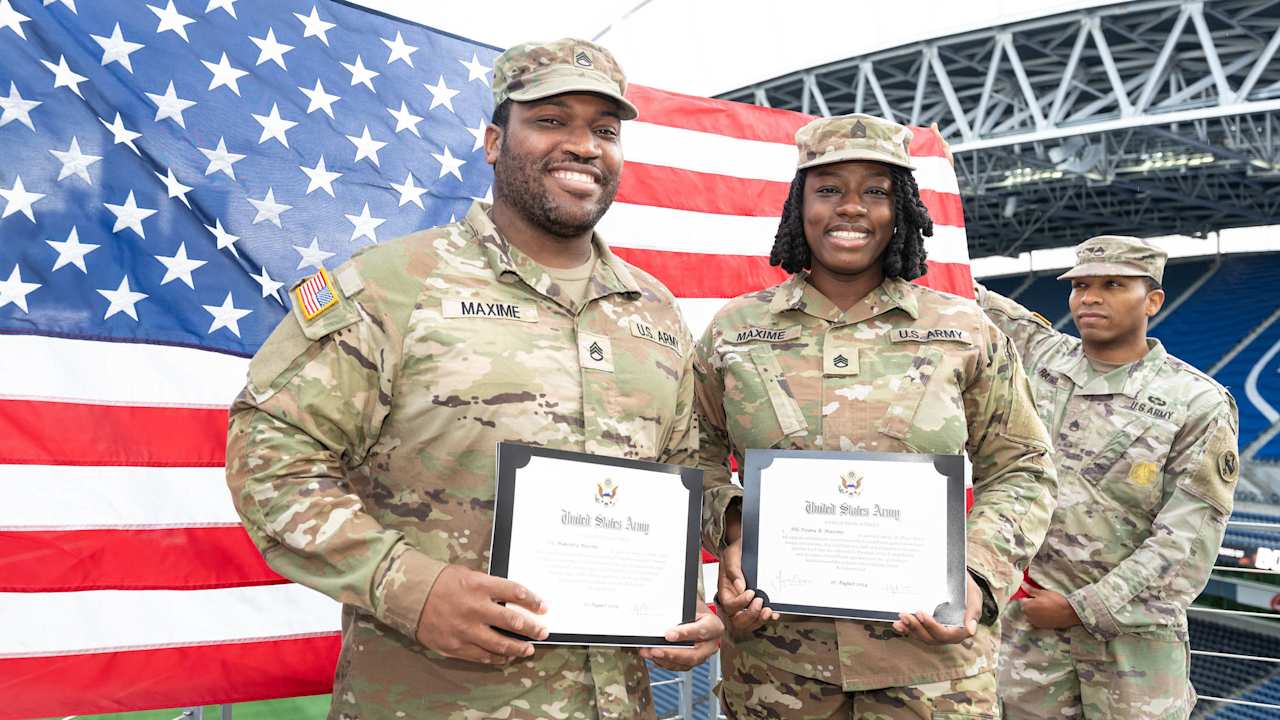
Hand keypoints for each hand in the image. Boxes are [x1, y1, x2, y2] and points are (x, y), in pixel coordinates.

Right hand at [416, 565, 547, 664]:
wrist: (410, 596)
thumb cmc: (440, 582)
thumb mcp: (467, 575)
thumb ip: (489, 587)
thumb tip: (512, 600)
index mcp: (479, 586)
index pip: (514, 592)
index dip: (532, 601)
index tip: (543, 607)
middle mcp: (474, 608)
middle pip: (512, 621)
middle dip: (532, 628)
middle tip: (543, 632)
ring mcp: (465, 630)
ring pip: (500, 644)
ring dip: (518, 648)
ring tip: (529, 649)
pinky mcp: (455, 646)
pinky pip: (482, 656)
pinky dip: (497, 658)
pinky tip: (505, 657)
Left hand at [640, 602, 723, 671]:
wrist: (694, 614)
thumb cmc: (692, 609)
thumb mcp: (689, 604)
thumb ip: (680, 607)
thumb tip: (662, 607)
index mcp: (713, 626)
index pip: (702, 631)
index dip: (686, 634)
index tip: (669, 635)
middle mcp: (710, 643)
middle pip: (695, 654)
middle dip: (673, 654)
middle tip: (656, 650)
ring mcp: (702, 655)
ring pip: (685, 663)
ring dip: (665, 660)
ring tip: (649, 653)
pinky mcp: (691, 661)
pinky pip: (678, 666)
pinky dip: (664, 662)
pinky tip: (653, 656)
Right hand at [717, 539, 776, 638]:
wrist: (744, 549)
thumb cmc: (736, 552)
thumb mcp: (732, 556)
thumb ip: (734, 570)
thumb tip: (740, 586)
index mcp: (725, 591)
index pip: (729, 605)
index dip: (740, 603)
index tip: (751, 592)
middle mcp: (733, 601)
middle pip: (737, 620)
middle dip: (750, 615)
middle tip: (760, 603)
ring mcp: (744, 605)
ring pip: (748, 623)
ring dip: (759, 620)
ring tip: (768, 611)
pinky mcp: (755, 604)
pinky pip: (759, 617)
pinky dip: (767, 618)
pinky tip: (774, 613)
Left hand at [893, 573, 981, 643]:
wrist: (956, 578)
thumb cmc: (966, 587)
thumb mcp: (974, 594)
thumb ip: (973, 610)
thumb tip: (971, 630)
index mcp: (962, 629)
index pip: (946, 635)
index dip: (932, 627)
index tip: (920, 613)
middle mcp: (949, 633)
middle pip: (931, 638)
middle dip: (916, 628)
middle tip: (904, 615)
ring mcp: (937, 631)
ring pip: (922, 636)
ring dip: (910, 629)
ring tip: (900, 618)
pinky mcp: (927, 627)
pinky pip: (916, 632)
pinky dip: (906, 629)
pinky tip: (897, 624)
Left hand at [1019, 584, 1080, 628]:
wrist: (1069, 613)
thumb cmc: (1055, 601)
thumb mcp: (1042, 593)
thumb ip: (1030, 590)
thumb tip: (1022, 585)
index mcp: (1026, 606)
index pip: (1023, 600)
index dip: (1029, 597)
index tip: (1036, 596)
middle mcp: (1028, 616)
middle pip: (1026, 608)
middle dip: (1031, 605)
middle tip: (1042, 601)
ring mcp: (1034, 623)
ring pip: (1031, 615)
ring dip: (1035, 612)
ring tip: (1045, 608)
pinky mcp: (1041, 627)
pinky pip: (1037, 621)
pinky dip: (1039, 618)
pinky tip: (1047, 614)